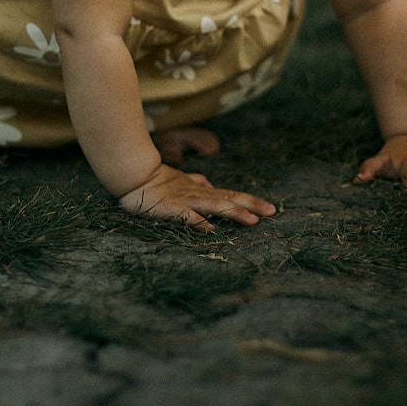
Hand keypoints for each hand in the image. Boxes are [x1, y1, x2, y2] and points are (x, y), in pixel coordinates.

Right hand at [118, 164, 276, 231]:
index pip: (231, 195)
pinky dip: (199, 222)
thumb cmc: (157, 180)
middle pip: (229, 199)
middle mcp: (198, 194)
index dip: (251, 201)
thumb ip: (196, 181)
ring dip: (233, 213)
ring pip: (214, 206)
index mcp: (202, 191)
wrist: (134, 175)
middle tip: (272, 212)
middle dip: (251, 205)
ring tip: (251, 221)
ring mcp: (185, 201)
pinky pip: (186, 216)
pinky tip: (210, 230)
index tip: (270, 208)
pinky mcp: (170, 209)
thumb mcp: (181, 180)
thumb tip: (210, 185)